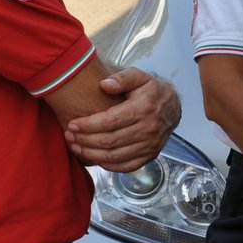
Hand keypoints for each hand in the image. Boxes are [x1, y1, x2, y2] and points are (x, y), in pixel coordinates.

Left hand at [65, 68, 181, 171]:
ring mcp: (151, 145)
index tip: (73, 123)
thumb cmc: (150, 90)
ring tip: (75, 146)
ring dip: (91, 154)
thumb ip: (122, 77)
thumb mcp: (139, 76)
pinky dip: (108, 165)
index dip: (88, 125)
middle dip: (85, 140)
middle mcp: (149, 129)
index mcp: (144, 108)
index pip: (110, 121)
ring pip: (115, 156)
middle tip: (69, 136)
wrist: (172, 106)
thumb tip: (104, 84)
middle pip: (109, 141)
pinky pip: (126, 166)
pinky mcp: (150, 155)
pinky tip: (94, 158)